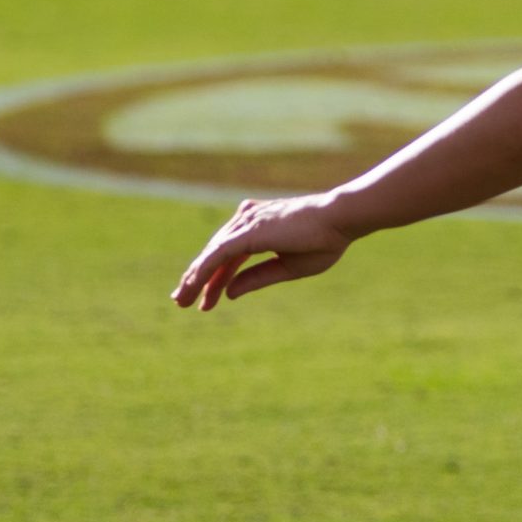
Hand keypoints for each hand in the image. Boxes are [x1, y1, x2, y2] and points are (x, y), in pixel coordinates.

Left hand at [172, 193, 354, 310]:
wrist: (340, 219)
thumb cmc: (324, 240)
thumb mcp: (287, 268)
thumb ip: (257, 278)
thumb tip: (230, 293)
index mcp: (259, 229)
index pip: (228, 257)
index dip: (216, 280)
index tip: (205, 302)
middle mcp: (248, 222)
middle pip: (215, 255)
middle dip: (197, 279)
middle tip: (181, 301)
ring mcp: (247, 224)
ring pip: (212, 255)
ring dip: (195, 278)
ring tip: (182, 300)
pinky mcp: (248, 231)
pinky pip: (219, 254)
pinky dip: (204, 270)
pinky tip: (194, 284)